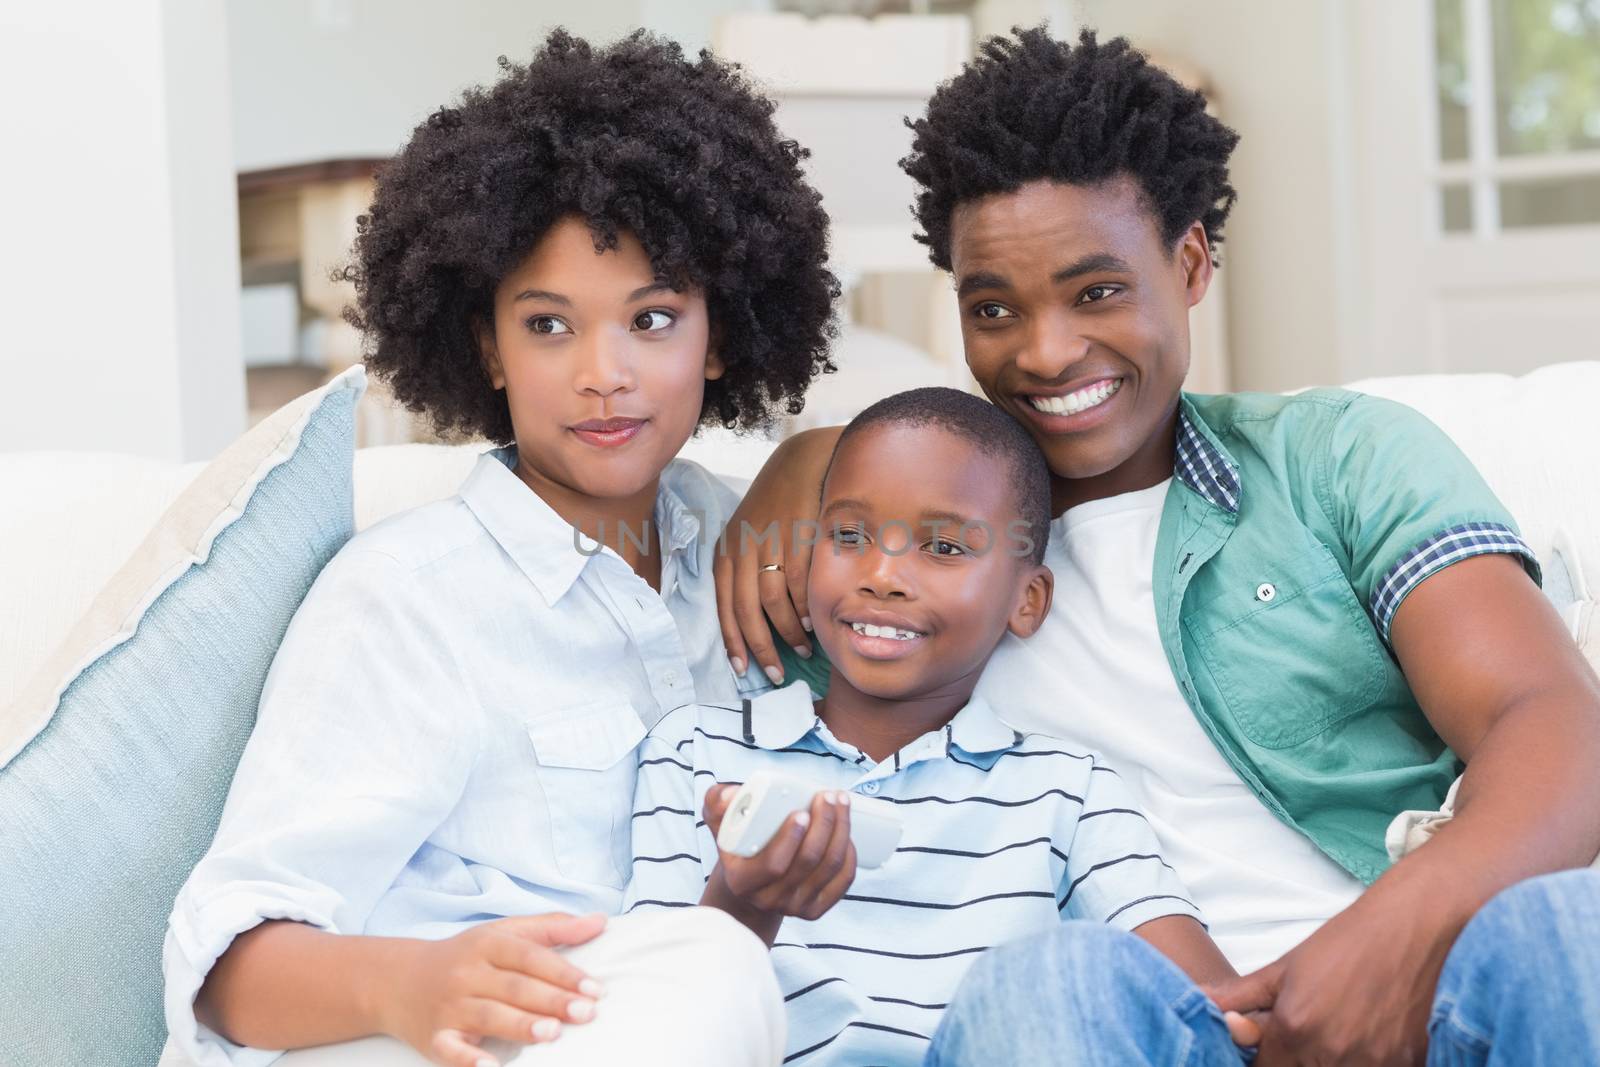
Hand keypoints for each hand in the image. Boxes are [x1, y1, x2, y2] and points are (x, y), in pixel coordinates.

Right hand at [382, 912, 606, 1066]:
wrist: (397, 981)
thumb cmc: (466, 956)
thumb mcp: (504, 932)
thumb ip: (553, 928)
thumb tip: (601, 922)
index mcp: (487, 944)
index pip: (530, 956)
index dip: (563, 972)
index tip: (595, 989)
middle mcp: (467, 973)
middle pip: (515, 987)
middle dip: (552, 1000)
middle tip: (586, 1012)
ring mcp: (450, 1007)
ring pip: (489, 1015)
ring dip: (521, 1025)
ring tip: (553, 1033)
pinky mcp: (435, 1038)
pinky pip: (452, 1051)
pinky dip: (469, 1061)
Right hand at [700, 783, 856, 941]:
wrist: (750, 880)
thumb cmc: (738, 844)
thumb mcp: (720, 822)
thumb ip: (718, 802)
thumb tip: (733, 794)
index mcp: (743, 881)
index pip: (773, 864)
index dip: (791, 838)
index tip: (802, 812)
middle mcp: (768, 900)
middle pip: (808, 862)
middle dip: (824, 824)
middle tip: (828, 796)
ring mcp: (793, 907)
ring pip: (829, 868)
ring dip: (841, 832)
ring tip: (841, 803)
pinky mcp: (814, 910)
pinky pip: (841, 883)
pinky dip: (849, 856)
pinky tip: (848, 834)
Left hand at [713, 427, 839, 682]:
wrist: (802, 464)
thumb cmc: (776, 507)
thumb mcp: (748, 535)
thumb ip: (744, 571)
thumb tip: (751, 620)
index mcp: (727, 551)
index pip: (723, 606)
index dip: (731, 640)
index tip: (741, 668)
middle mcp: (743, 549)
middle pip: (746, 611)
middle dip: (760, 647)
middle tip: (775, 673)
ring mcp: (770, 543)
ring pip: (772, 602)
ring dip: (786, 633)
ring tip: (801, 650)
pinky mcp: (796, 537)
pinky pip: (797, 583)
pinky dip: (802, 608)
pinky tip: (810, 623)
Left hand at [1204, 897, 1445, 1065]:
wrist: (1412, 929)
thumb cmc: (1345, 943)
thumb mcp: (1285, 968)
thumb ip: (1239, 996)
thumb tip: (1200, 1004)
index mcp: (1294, 1029)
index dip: (1263, 1062)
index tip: (1270, 1049)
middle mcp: (1331, 1053)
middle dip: (1294, 1061)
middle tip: (1303, 1036)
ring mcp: (1372, 1063)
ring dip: (1327, 1063)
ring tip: (1336, 1033)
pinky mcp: (1407, 1065)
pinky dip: (1364, 1063)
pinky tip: (1365, 1040)